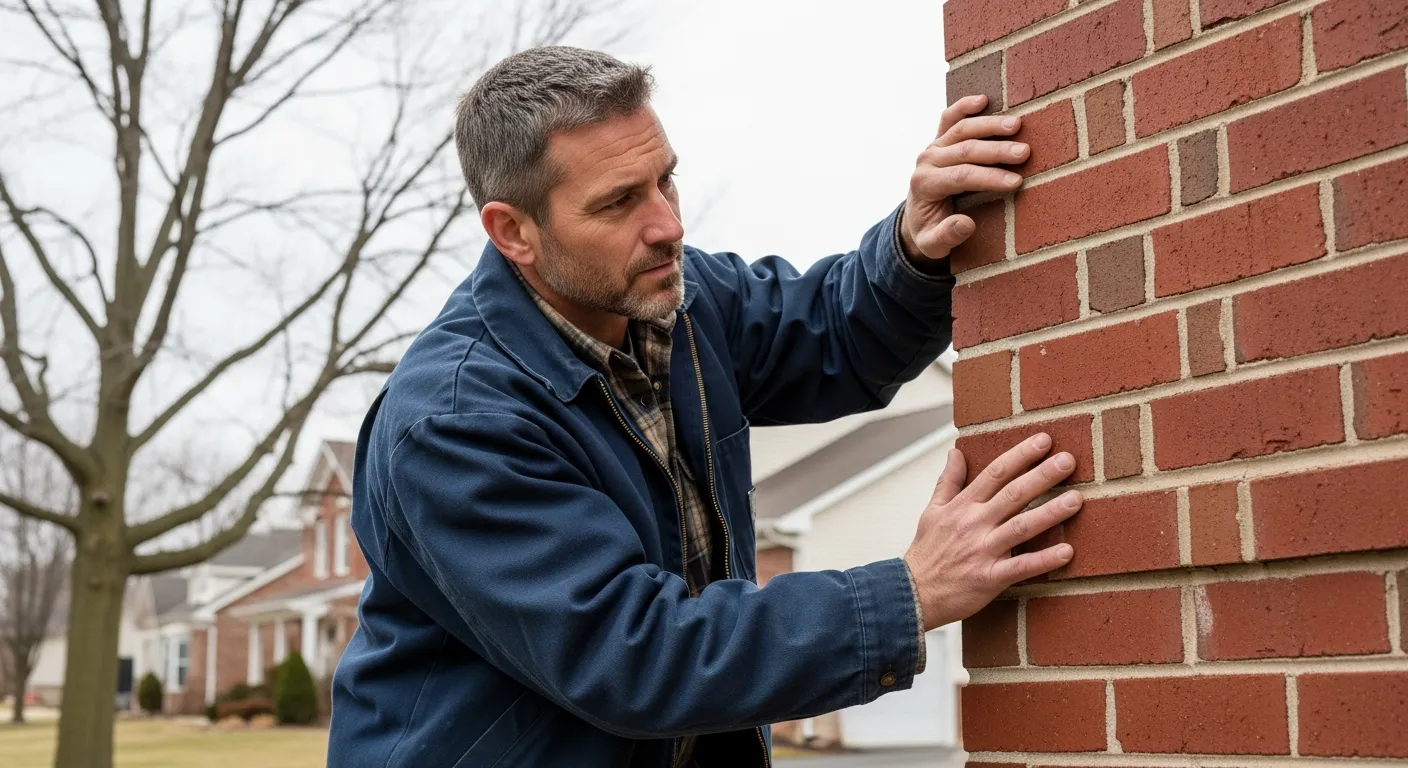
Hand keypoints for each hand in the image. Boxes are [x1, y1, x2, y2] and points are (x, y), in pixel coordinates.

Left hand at [899, 94, 1028, 262]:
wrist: (917, 219)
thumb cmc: (930, 232)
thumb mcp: (933, 245)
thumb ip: (946, 237)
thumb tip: (966, 224)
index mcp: (925, 185)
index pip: (960, 176)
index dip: (989, 178)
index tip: (1016, 181)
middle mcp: (927, 161)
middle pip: (964, 150)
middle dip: (996, 151)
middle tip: (1025, 153)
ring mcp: (933, 146)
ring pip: (962, 129)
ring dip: (990, 125)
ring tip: (1018, 125)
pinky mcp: (939, 138)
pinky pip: (949, 117)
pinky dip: (965, 106)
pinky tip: (984, 99)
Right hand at [903, 433, 1081, 630]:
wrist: (913, 593)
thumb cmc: (926, 552)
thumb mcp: (932, 510)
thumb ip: (948, 481)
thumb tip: (954, 451)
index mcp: (963, 506)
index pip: (995, 473)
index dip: (1021, 455)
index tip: (1044, 440)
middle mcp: (975, 524)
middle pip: (1013, 494)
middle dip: (1042, 475)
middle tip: (1068, 460)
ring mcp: (983, 551)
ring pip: (1021, 527)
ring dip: (1050, 512)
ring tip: (1076, 499)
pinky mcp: (989, 578)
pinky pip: (1021, 567)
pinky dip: (1044, 560)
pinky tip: (1067, 551)